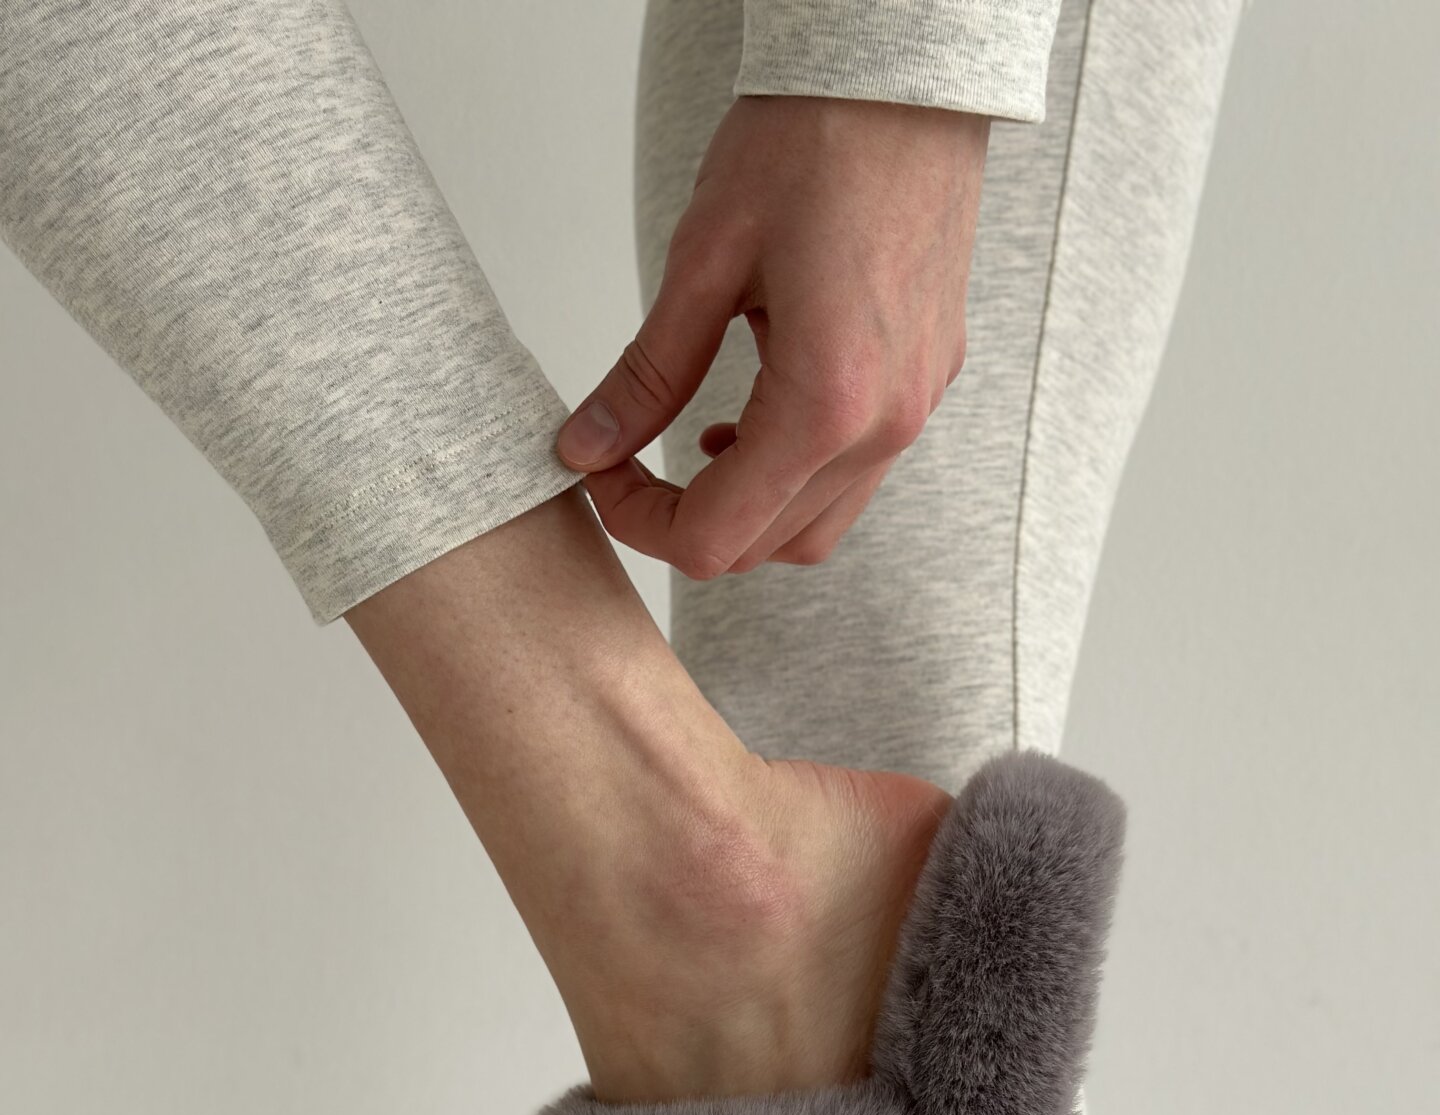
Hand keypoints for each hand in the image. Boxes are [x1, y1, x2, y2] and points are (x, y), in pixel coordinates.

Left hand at [555, 95, 988, 577]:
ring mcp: (915, 410)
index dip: (640, 523)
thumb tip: (584, 446)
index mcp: (827, 405)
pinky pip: (857, 475)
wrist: (907, 74)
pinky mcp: (927, 385)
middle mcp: (884, 427)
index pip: (715, 538)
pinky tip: (760, 415)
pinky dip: (797, 473)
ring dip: (749, 507)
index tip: (602, 473)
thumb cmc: (814, 141)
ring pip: (817, 526)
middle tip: (633, 465)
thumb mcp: (704, 261)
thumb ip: (646, 373)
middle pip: (767, 548)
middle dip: (688, 522)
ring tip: (704, 442)